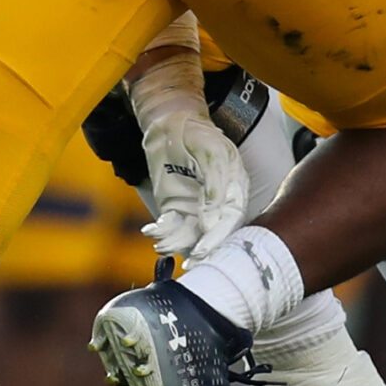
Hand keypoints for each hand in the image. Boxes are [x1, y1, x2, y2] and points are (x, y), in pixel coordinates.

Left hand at [129, 54, 248, 260]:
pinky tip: (151, 231)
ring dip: (176, 243)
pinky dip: (161, 232)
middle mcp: (217, 204)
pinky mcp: (175, 207)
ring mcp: (195, 207)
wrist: (170, 122)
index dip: (217, 238)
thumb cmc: (197, 133)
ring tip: (161, 244)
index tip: (202, 250)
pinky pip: (171, 226)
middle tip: (188, 263)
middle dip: (200, 251)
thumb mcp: (211, 153)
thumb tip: (211, 222)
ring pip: (190, 234)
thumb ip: (215, 186)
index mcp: (234, 190)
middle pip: (212, 234)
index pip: (230, 221)